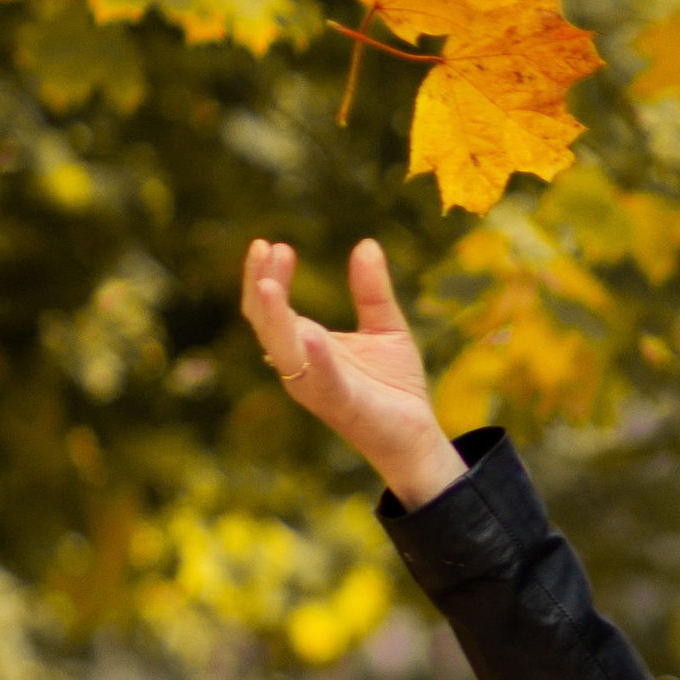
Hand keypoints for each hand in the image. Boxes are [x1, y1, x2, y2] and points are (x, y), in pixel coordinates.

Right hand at [240, 238, 464, 509]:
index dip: (267, 275)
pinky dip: (313, 358)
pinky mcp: (339, 404)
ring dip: (273, 317)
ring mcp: (315, 386)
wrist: (417, 435)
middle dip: (262, 285)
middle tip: (266, 248)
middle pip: (265, 323)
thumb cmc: (394, 386)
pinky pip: (319, 381)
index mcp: (305, 346)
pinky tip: (310, 333)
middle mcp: (300, 366)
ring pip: (281, 350)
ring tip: (268, 284)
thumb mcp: (386, 327)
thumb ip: (372, 290)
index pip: (271, 307)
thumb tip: (367, 244)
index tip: (274, 244)